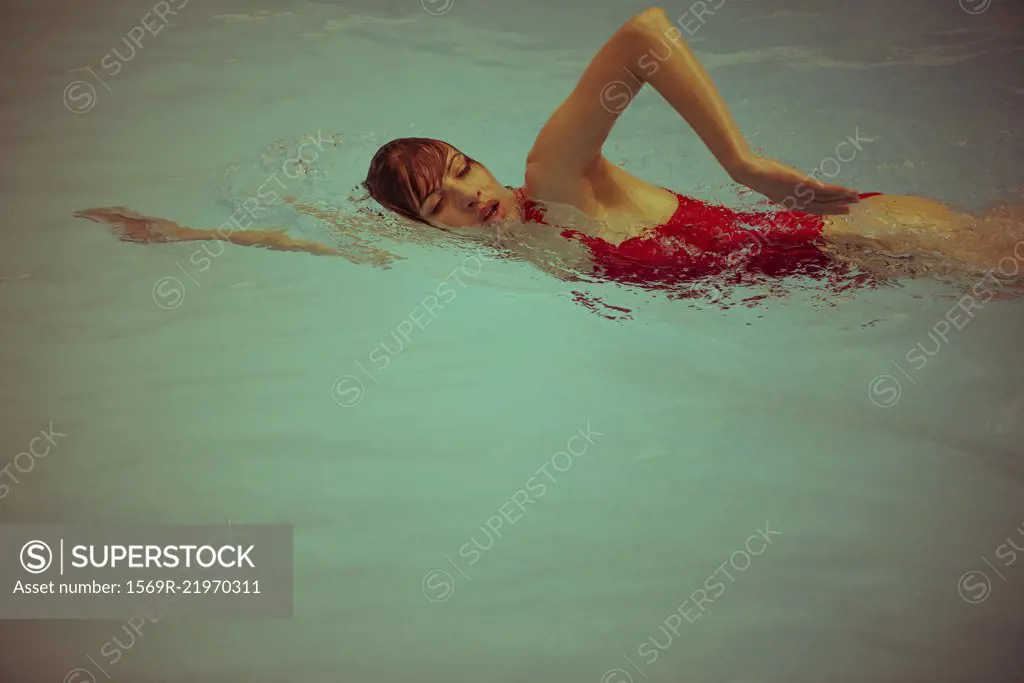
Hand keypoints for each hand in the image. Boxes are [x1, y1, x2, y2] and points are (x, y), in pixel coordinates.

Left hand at [731, 156, 859, 215]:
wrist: (750, 172)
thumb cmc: (761, 176)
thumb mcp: (777, 183)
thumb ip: (791, 185)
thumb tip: (801, 183)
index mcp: (790, 203)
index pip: (813, 209)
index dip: (829, 209)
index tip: (842, 209)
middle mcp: (796, 201)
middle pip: (822, 206)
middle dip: (839, 206)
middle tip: (854, 206)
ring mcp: (798, 193)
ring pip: (824, 198)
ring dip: (841, 198)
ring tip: (855, 197)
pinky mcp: (799, 183)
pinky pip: (820, 189)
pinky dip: (833, 190)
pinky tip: (844, 189)